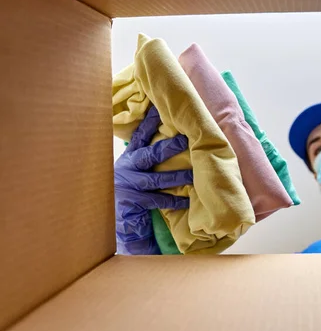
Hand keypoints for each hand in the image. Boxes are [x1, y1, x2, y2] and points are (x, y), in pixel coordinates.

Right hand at [115, 106, 192, 254]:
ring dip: (177, 176)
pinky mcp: (132, 202)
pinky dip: (174, 200)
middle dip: (169, 147)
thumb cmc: (132, 193)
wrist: (117, 221)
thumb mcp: (136, 172)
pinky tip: (188, 200)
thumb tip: (170, 141)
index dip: (148, 123)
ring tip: (194, 174)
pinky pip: (158, 200)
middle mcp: (126, 169)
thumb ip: (147, 158)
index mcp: (128, 158)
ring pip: (156, 179)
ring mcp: (127, 186)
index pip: (139, 137)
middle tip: (185, 139)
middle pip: (149, 154)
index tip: (159, 109)